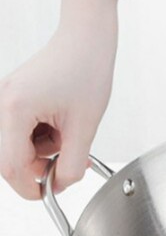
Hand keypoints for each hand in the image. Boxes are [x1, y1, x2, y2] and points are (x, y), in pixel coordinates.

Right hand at [0, 0, 122, 198]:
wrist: (87, 40)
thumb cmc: (86, 70)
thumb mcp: (84, 128)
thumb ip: (72, 163)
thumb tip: (61, 185)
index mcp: (14, 109)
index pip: (10, 165)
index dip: (29, 187)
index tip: (46, 194)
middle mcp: (3, 103)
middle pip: (11, 157)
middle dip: (41, 166)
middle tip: (69, 161)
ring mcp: (8, 100)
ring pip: (20, 146)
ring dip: (47, 150)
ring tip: (71, 134)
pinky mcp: (17, 99)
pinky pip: (24, 131)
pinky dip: (45, 137)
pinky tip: (63, 126)